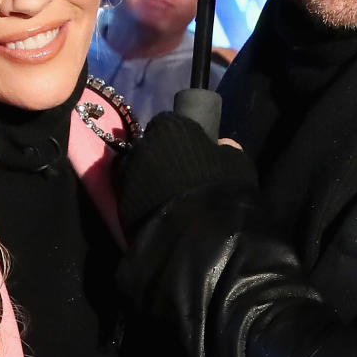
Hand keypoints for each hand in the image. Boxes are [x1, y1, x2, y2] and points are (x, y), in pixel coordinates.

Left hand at [115, 112, 254, 238]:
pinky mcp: (121, 203)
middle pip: (149, 146)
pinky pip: (134, 195)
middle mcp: (142, 145)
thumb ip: (227, 149)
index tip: (190, 150)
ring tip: (167, 196)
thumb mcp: (236, 164)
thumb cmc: (219, 189)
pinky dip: (143, 200)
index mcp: (169, 128)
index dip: (180, 137)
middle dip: (160, 156)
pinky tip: (158, 212)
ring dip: (149, 178)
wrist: (196, 234)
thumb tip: (224, 144)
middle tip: (178, 174)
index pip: (170, 123)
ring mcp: (128, 175)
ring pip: (138, 170)